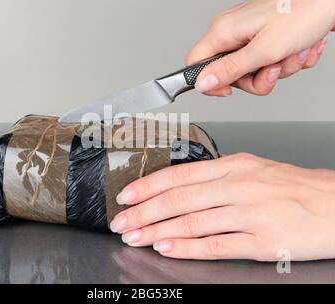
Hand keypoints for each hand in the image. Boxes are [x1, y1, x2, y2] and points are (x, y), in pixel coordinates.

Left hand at [110, 153, 334, 260]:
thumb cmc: (295, 187)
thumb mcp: (253, 170)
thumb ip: (218, 179)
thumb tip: (181, 189)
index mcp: (234, 166)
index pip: (180, 175)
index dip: (149, 186)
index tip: (127, 195)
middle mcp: (238, 185)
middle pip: (179, 199)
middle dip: (144, 211)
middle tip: (120, 220)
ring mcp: (249, 213)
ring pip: (192, 221)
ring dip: (157, 230)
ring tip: (135, 236)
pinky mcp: (262, 241)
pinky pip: (216, 244)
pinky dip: (187, 247)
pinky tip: (167, 248)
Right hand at [187, 0, 334, 96]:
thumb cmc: (304, 11)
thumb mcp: (264, 49)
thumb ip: (230, 70)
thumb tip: (202, 83)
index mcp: (223, 31)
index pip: (195, 65)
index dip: (209, 83)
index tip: (230, 90)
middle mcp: (233, 32)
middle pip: (230, 74)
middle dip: (256, 78)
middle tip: (273, 67)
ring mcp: (251, 34)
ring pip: (254, 71)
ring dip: (279, 68)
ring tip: (292, 50)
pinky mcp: (267, 36)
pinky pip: (271, 63)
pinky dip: (289, 60)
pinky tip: (300, 45)